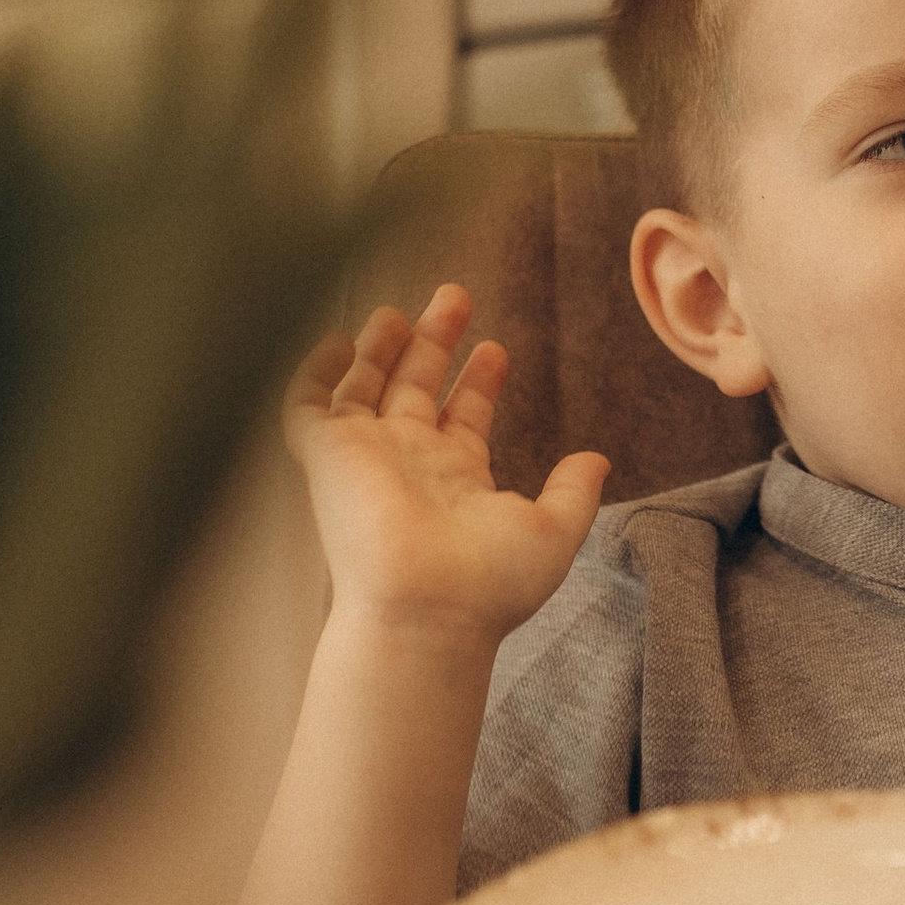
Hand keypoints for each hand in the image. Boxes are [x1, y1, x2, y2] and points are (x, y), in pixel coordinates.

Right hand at [284, 280, 607, 649]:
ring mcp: (366, 459)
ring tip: (400, 307)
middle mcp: (409, 465)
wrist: (425, 610)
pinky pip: (307, 408)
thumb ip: (573, 491)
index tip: (497, 348)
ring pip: (366, 390)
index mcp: (458, 481)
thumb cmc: (488, 584)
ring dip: (381, 348)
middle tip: (456, 294)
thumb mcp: (553, 530)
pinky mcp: (327, 457)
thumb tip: (598, 459)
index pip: (463, 419)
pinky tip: (334, 341)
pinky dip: (314, 374)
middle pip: (416, 391)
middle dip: (434, 343)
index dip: (478, 382)